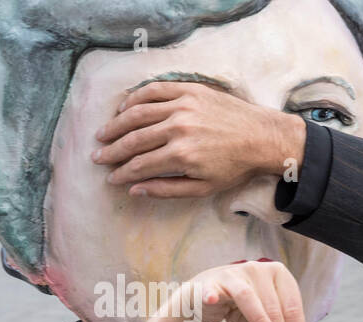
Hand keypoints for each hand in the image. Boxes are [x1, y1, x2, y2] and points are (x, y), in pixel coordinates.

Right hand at [92, 81, 305, 198]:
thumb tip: (135, 189)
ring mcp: (183, 106)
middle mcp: (178, 128)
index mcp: (182, 155)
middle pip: (133, 139)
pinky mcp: (189, 90)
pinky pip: (153, 90)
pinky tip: (123, 110)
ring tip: (103, 135)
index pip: (140, 165)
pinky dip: (134, 98)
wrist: (263, 138)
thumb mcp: (205, 187)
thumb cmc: (236, 167)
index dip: (122, 172)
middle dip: (112, 150)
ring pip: (137, 113)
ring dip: (116, 125)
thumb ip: (167, 189)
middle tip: (98, 157)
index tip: (111, 177)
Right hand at [186, 259, 306, 321]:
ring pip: (250, 299)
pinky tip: (211, 299)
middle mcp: (259, 269)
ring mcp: (234, 273)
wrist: (208, 301)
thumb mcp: (268, 321)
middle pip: (274, 307)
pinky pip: (212, 289)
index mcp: (279, 275)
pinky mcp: (211, 282)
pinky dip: (211, 295)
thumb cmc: (243, 309)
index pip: (293, 308)